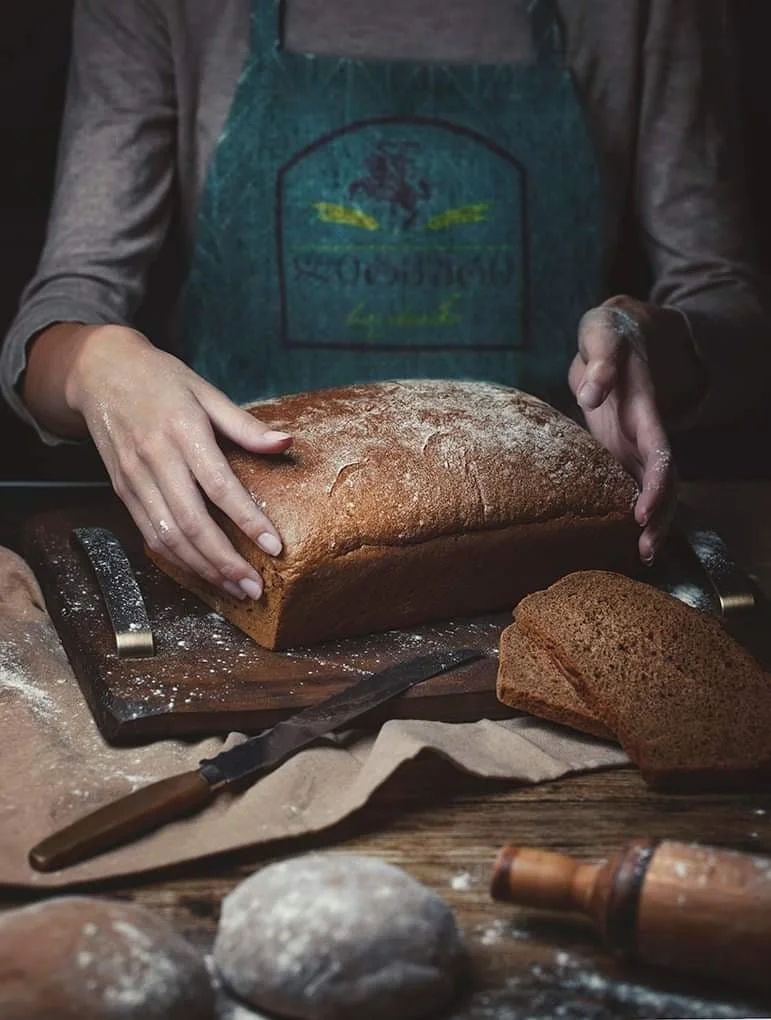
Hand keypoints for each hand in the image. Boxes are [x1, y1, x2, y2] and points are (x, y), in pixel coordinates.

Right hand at [64, 326, 290, 598]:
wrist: (99, 372)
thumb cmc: (161, 379)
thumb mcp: (205, 391)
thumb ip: (245, 425)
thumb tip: (286, 442)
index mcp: (182, 431)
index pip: (219, 486)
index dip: (247, 520)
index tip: (274, 547)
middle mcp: (155, 459)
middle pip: (192, 523)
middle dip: (226, 561)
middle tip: (256, 587)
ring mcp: (135, 479)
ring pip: (169, 538)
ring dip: (203, 570)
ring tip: (235, 590)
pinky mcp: (123, 492)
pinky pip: (151, 535)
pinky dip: (177, 561)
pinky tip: (203, 573)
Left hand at [569, 296, 681, 563]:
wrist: (621, 333)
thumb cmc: (610, 332)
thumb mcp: (603, 332)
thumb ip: (601, 358)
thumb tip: (591, 393)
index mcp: (645, 409)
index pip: (658, 453)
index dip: (655, 485)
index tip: (644, 514)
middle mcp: (645, 432)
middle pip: (663, 482)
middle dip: (660, 517)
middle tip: (645, 552)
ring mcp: (633, 443)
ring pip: (649, 489)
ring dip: (650, 522)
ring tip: (640, 556)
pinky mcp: (617, 449)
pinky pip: (628, 484)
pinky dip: (627, 511)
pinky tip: (620, 539)